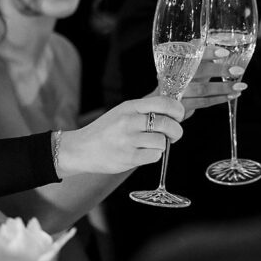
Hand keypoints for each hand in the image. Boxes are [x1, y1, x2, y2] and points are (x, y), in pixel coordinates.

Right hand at [57, 97, 183, 176]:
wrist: (81, 148)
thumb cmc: (105, 130)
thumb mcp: (123, 111)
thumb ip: (144, 110)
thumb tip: (172, 111)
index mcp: (130, 106)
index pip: (164, 102)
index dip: (178, 110)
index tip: (179, 116)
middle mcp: (129, 121)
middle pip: (167, 124)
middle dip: (177, 131)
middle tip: (174, 135)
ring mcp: (128, 140)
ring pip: (162, 141)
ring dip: (163, 145)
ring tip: (153, 144)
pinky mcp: (128, 157)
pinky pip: (154, 156)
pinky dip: (155, 155)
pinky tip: (146, 153)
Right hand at [181, 46, 246, 117]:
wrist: (159, 102)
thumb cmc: (178, 80)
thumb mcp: (187, 66)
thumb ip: (201, 58)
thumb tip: (222, 50)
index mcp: (176, 59)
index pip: (193, 52)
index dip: (209, 52)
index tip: (225, 52)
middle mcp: (175, 74)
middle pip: (199, 71)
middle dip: (220, 70)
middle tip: (238, 70)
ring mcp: (177, 91)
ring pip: (203, 89)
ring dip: (223, 87)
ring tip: (240, 86)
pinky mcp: (181, 106)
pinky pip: (203, 102)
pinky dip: (219, 99)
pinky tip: (231, 96)